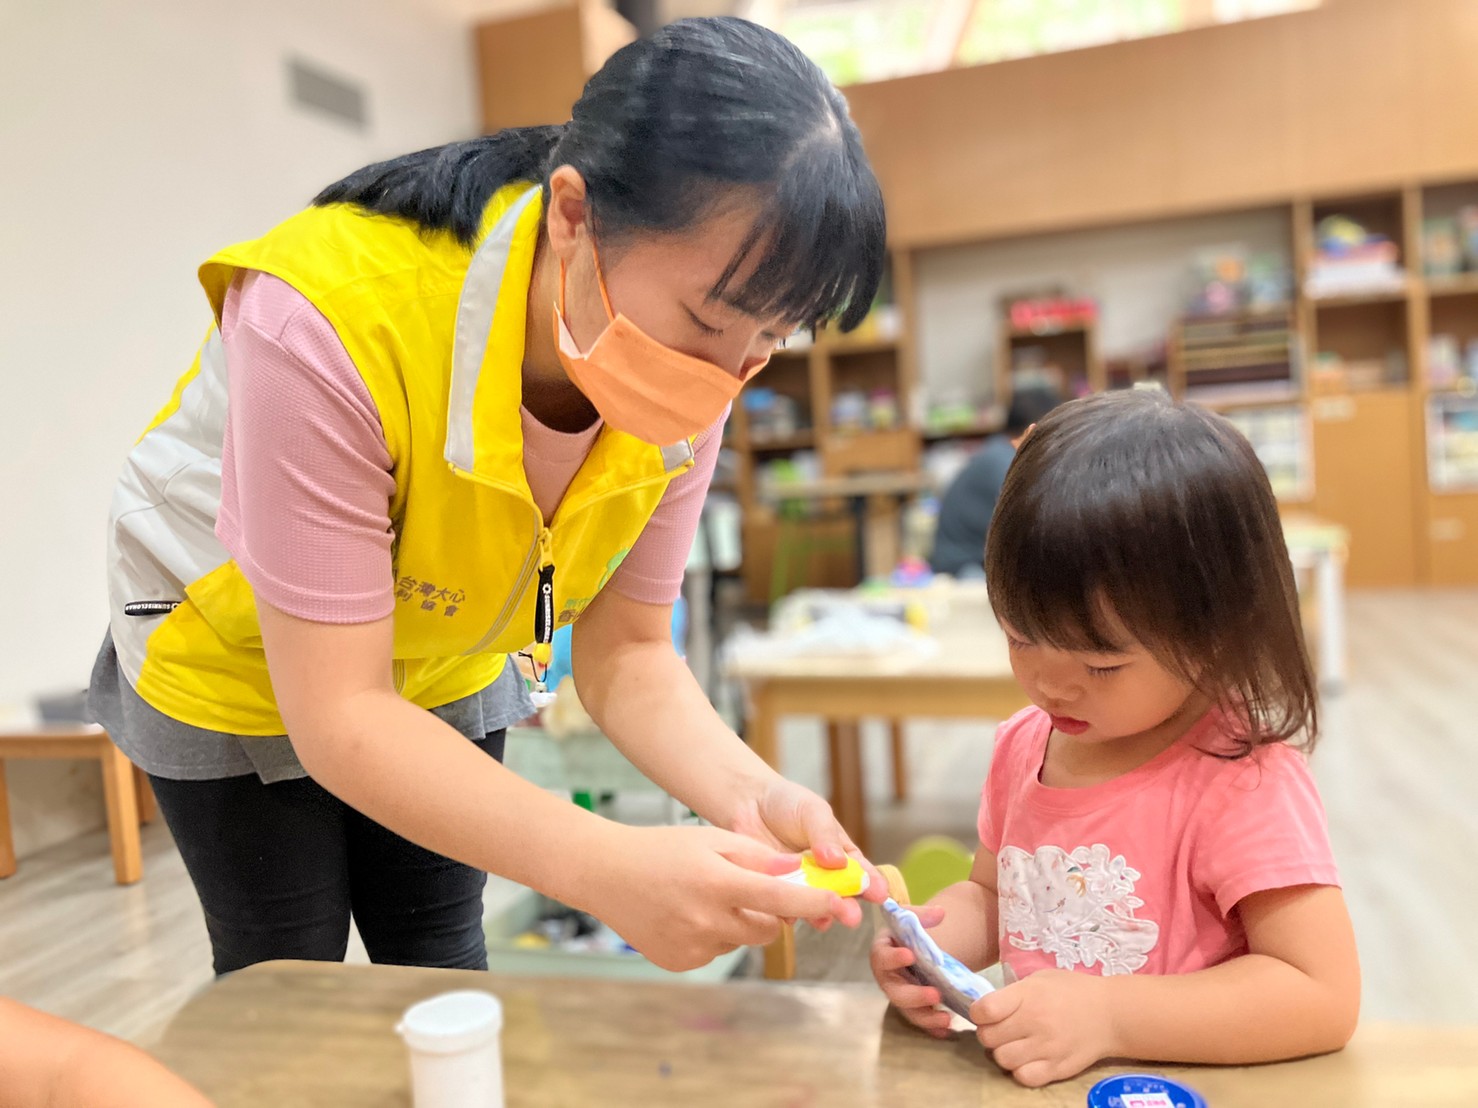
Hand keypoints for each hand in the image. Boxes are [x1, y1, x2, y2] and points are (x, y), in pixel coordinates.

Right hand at [583, 822, 846, 971]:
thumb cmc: (662, 848)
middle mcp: (706, 919)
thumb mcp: (711, 838)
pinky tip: (687, 913)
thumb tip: (796, 873)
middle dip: (771, 911)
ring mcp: (692, 946)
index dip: (814, 901)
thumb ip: (757, 857)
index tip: (840, 902)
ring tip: (707, 896)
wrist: (606, 873)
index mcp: (717, 882)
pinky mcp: (681, 962)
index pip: (780, 897)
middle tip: (750, 889)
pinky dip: (714, 935)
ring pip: (742, 941)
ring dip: (740, 923)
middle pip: (768, 928)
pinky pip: (717, 951)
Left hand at [727, 774, 885, 929]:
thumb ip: (825, 835)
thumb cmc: (788, 803)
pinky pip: (782, 907)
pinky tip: (788, 915)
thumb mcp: (813, 811)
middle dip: (847, 907)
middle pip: (839, 895)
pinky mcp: (773, 891)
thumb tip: (837, 861)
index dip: (871, 884)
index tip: (880, 895)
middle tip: (852, 916)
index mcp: (840, 855)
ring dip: (818, 914)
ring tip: (823, 920)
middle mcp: (822, 875)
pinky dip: (786, 912)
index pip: (860, 872)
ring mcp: (798, 885)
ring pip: (811, 905)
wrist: (748, 802)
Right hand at [869, 904, 953, 1036]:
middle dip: (915, 996)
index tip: (910, 955)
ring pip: (907, 1010)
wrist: (911, 947)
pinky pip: (920, 1019)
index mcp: (882, 952)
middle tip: (935, 995)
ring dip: (926, 1016)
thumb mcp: (912, 918)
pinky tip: (945, 1030)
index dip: (894, 958)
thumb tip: (941, 913)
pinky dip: (932, 1026)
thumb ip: (923, 915)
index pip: (882, 957)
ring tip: (946, 1018)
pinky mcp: (911, 1007)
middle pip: (895, 992)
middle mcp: (886, 977)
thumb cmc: (906, 932)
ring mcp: (899, 994)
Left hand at [970, 969, 1115, 1087]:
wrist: (1112, 1014)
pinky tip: (1028, 1060)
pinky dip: (1020, 1071)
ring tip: (1014, 1044)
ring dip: (1003, 1053)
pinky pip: (1024, 1078)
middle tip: (1001, 1029)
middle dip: (989, 1033)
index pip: (984, 1010)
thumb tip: (987, 1007)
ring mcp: (1046, 1048)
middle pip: (988, 1038)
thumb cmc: (1073, 990)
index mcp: (1028, 995)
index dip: (978, 1013)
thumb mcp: (1041, 978)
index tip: (986, 1012)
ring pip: (1002, 1060)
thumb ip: (1014, 992)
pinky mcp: (1057, 1068)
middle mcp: (1035, 1022)